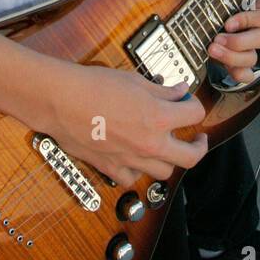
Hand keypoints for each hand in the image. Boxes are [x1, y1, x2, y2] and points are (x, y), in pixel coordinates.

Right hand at [45, 62, 208, 188]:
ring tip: (165, 148)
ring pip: (164, 172)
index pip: (196, 115)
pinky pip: (133, 179)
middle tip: (197, 139)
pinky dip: (138, 171)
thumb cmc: (92, 86)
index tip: (189, 103)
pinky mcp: (111, 168)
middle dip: (199, 147)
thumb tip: (180, 92)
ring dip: (169, 159)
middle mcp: (150, 143)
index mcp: (159, 117)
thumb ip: (162, 91)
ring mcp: (131, 159)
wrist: (60, 100)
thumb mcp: (134, 80)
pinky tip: (136, 158)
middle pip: (191, 157)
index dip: (195, 106)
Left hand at [194, 0, 259, 82]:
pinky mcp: (230, 61)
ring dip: (232, 56)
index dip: (251, 21)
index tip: (228, 20)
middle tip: (216, 37)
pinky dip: (237, 73)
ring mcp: (241, 45)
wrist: (173, 6)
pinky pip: (245, 74)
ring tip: (210, 47)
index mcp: (250, 6)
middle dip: (239, 42)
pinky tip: (220, 66)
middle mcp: (248, 27)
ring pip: (252, 58)